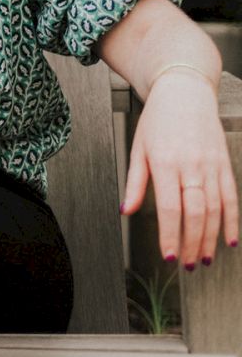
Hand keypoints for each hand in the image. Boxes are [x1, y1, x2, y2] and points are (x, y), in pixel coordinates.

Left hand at [123, 71, 238, 267]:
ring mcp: (211, 166)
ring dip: (210, 238)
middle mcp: (191, 166)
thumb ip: (135, 182)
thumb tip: (126, 210)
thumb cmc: (158, 120)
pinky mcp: (225, 165)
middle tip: (186, 264)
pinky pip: (231, 198)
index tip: (167, 254)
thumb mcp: (138, 148)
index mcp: (165, 162)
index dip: (170, 235)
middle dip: (191, 243)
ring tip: (203, 258)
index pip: (170, 207)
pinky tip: (229, 240)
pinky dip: (232, 221)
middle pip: (195, 213)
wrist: (184, 93)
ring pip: (216, 210)